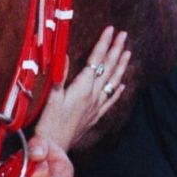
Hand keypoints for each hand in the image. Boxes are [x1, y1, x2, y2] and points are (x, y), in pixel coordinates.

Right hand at [35, 27, 130, 150]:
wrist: (55, 147)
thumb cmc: (49, 123)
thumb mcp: (51, 97)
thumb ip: (60, 76)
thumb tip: (65, 55)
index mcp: (82, 88)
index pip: (95, 60)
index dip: (103, 43)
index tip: (110, 29)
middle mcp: (93, 95)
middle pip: (107, 68)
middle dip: (116, 49)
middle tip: (123, 34)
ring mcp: (96, 106)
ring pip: (112, 82)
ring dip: (121, 66)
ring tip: (128, 52)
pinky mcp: (95, 116)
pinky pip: (110, 100)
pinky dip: (117, 90)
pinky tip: (122, 84)